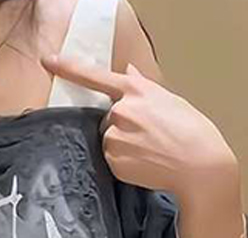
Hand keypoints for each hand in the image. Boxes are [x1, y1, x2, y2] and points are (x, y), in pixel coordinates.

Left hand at [41, 55, 238, 203]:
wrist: (198, 165)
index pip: (95, 76)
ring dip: (123, 144)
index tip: (49, 61)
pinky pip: (111, 158)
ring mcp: (114, 137)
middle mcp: (120, 112)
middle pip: (108, 116)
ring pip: (108, 138)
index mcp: (135, 91)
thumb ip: (142, 85)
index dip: (68, 68)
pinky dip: (124, 160)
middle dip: (124, 124)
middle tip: (150, 135)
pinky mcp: (112, 160)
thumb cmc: (191, 130)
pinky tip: (144, 161)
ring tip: (149, 149)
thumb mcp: (169, 99)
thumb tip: (128, 71)